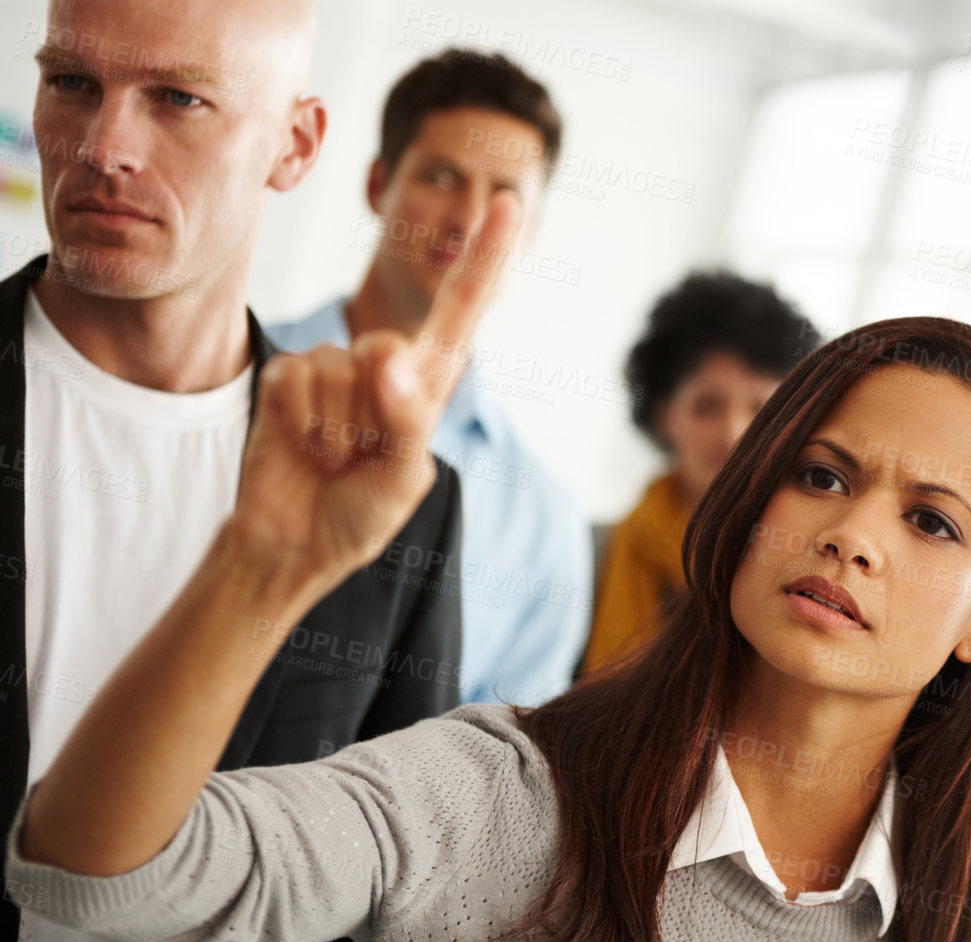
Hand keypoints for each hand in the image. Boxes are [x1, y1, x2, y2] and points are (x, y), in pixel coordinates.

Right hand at [229, 192, 522, 592]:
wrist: (294, 541)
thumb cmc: (359, 512)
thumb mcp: (401, 480)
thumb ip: (405, 422)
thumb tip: (392, 363)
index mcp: (431, 384)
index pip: (463, 312)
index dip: (487, 259)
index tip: (512, 206)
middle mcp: (388, 366)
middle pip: (389, 347)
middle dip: (374, 412)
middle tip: (362, 457)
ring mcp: (337, 368)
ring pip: (342, 369)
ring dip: (337, 429)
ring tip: (333, 456)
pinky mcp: (291, 375)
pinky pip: (299, 381)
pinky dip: (302, 425)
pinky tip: (303, 447)